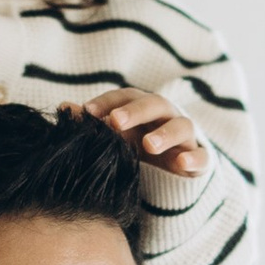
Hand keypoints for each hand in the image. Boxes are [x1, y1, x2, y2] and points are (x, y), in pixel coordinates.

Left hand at [76, 86, 206, 175]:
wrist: (181, 167)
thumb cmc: (143, 144)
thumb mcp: (120, 134)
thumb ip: (96, 122)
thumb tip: (63, 107)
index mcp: (144, 107)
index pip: (126, 97)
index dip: (108, 102)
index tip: (87, 113)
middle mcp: (167, 116)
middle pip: (154, 104)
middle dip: (135, 111)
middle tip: (115, 122)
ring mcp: (187, 137)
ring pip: (181, 127)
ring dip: (165, 133)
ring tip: (149, 145)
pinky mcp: (201, 158)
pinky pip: (202, 156)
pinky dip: (194, 158)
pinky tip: (182, 164)